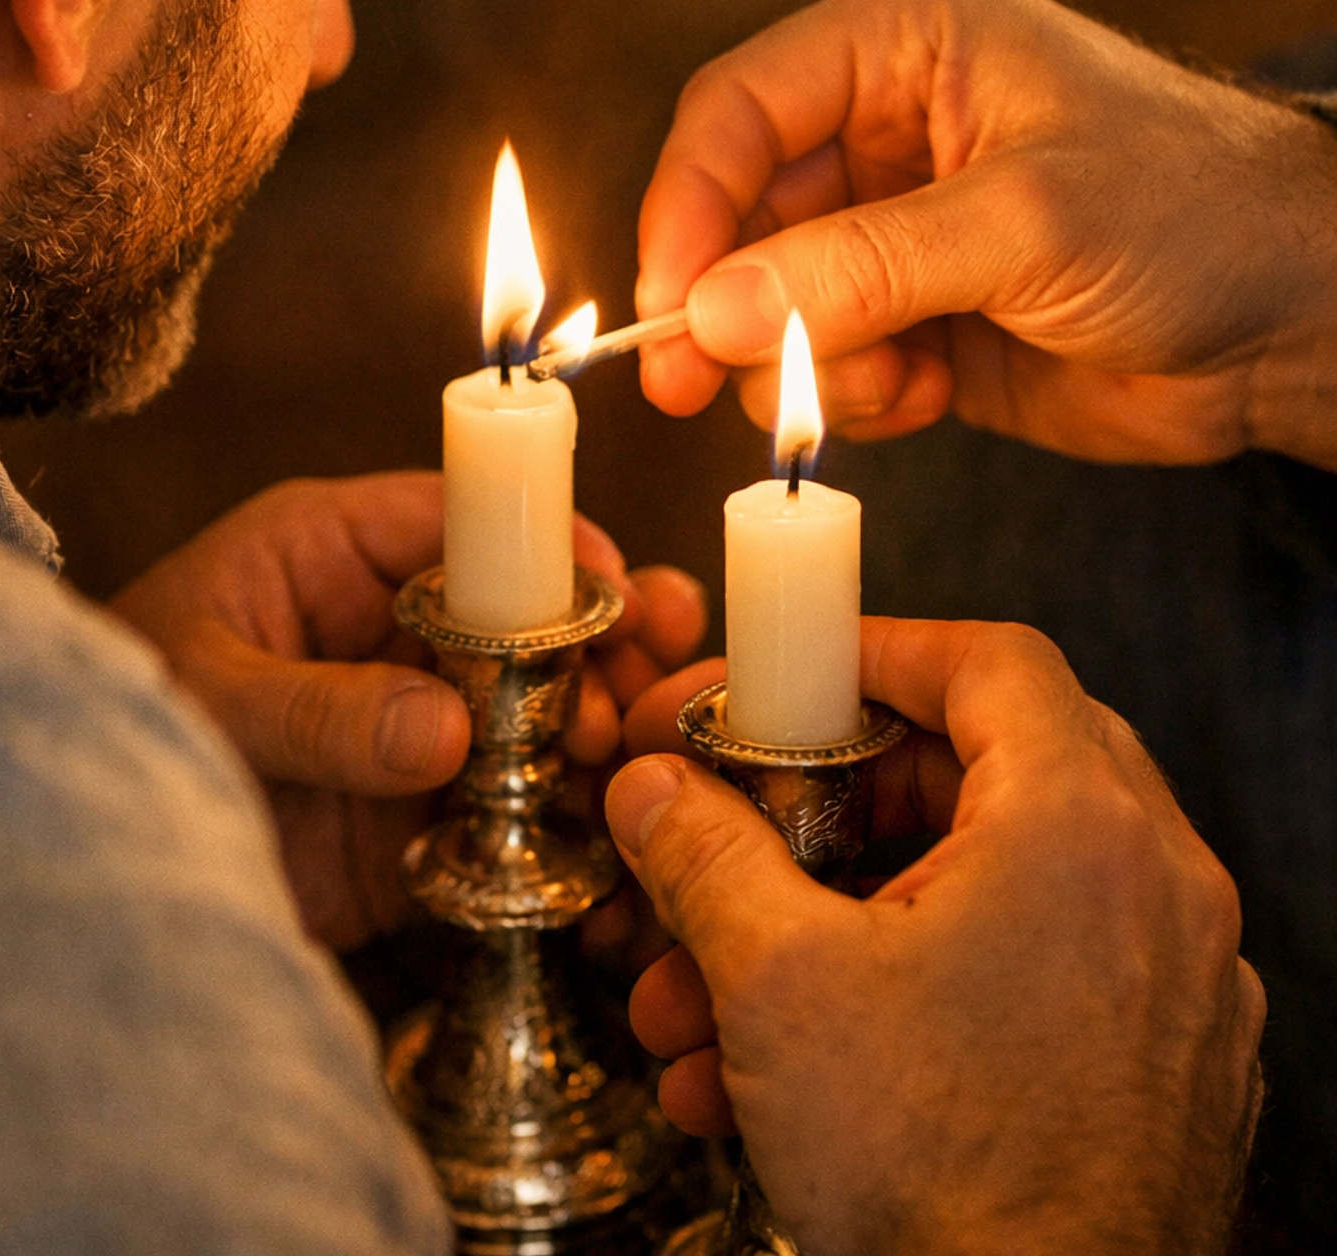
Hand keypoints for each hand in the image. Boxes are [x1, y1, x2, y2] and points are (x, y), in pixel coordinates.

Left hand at [110, 471, 705, 949]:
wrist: (65, 853)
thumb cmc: (115, 725)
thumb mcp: (202, 697)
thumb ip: (314, 708)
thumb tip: (444, 732)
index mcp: (333, 550)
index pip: (460, 515)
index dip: (544, 539)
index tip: (610, 581)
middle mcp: (390, 625)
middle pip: (524, 609)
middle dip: (599, 639)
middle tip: (649, 684)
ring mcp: (412, 720)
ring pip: (538, 704)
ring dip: (598, 726)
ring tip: (638, 761)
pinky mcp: (421, 814)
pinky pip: (515, 804)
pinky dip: (568, 817)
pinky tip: (615, 835)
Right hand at [608, 620, 1263, 1255]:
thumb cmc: (945, 1175)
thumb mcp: (780, 983)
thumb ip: (706, 855)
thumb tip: (653, 789)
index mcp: (1079, 824)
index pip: (988, 660)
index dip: (876, 652)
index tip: (793, 674)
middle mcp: (1154, 886)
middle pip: (980, 775)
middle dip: (827, 814)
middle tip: (742, 834)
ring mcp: (1172, 984)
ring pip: (989, 897)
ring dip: (843, 928)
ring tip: (716, 1003)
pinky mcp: (1165, 1073)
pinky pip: (1033, 983)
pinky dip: (921, 996)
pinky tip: (794, 1074)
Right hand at [637, 0, 1336, 467]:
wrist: (1298, 317)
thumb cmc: (1191, 215)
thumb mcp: (1024, 224)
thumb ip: (862, 268)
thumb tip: (709, 312)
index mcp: (903, 39)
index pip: (739, 109)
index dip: (687, 206)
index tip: (666, 307)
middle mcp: (882, 119)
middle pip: (737, 209)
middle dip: (727, 303)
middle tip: (691, 387)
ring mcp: (895, 218)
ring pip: (767, 294)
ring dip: (802, 358)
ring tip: (891, 386)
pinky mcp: (915, 306)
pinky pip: (825, 354)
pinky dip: (855, 391)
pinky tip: (928, 396)